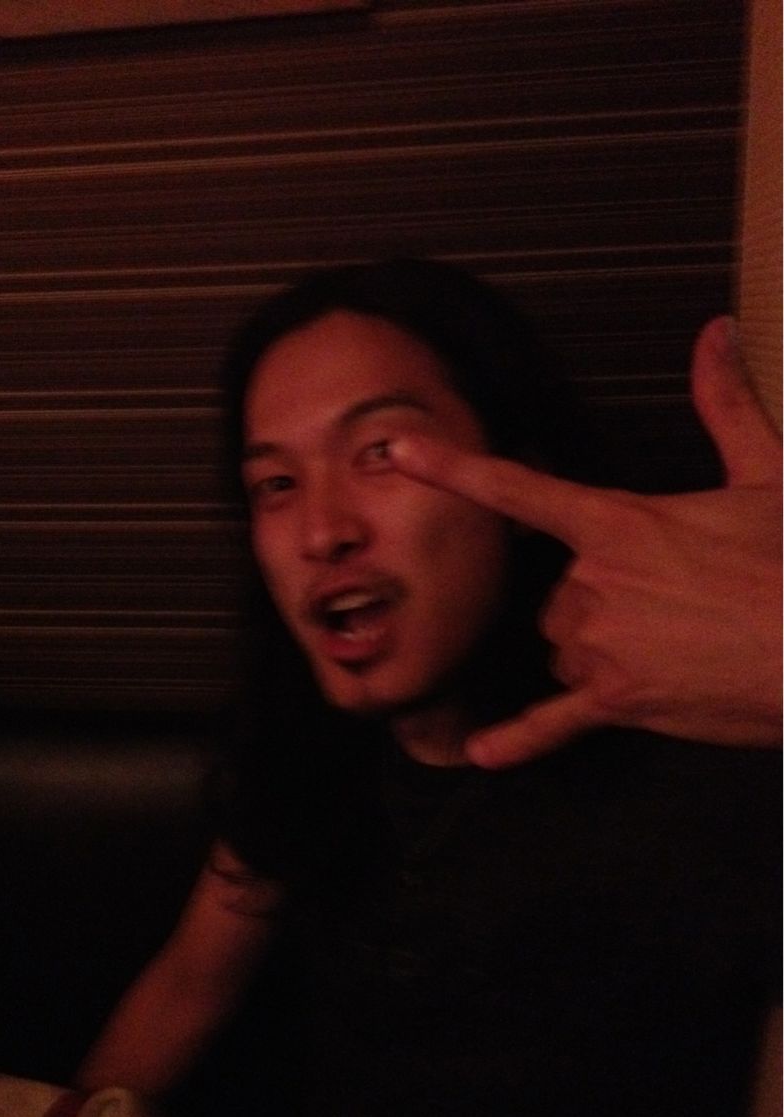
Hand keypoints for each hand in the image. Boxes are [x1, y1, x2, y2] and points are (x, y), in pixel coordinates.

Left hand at [390, 316, 781, 766]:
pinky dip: (519, 741)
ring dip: (595, 651)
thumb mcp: (765, 473)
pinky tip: (480, 754)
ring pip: (561, 648)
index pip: (518, 490)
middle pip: (554, 594)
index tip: (399, 452)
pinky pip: (551, 724)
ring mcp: (598, 645)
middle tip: (667, 606)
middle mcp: (591, 582)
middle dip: (594, 601)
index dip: (453, 468)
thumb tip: (716, 332)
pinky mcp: (616, 702)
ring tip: (669, 647)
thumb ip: (723, 402)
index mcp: (616, 523)